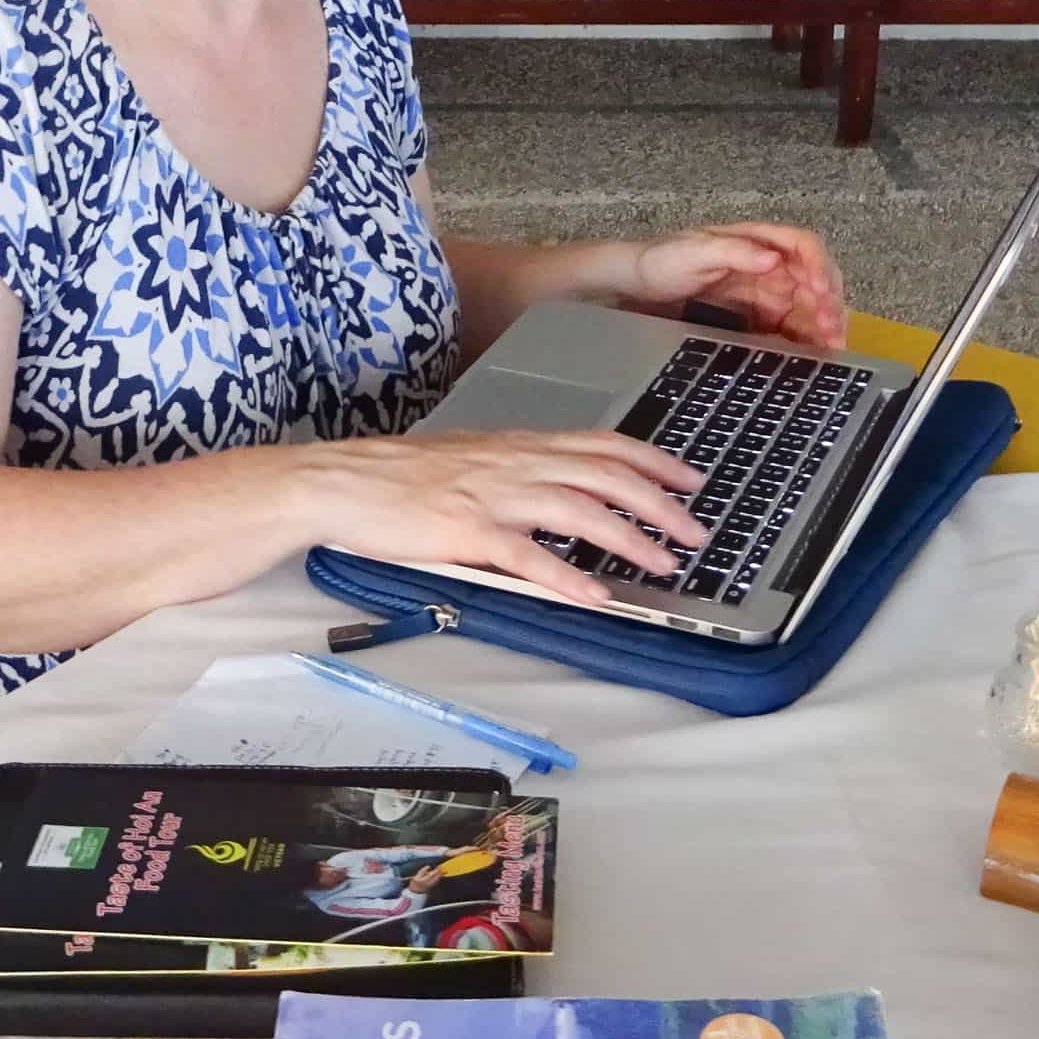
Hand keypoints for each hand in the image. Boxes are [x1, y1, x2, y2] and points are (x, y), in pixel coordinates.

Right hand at [289, 430, 705, 602]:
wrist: (341, 481)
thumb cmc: (399, 476)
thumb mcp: (471, 458)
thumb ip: (517, 469)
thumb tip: (562, 486)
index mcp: (517, 444)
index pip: (602, 443)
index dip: (654, 461)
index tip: (691, 478)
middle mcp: (514, 463)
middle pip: (605, 474)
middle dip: (660, 503)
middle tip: (697, 530)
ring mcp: (492, 496)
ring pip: (579, 510)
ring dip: (630, 538)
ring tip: (665, 563)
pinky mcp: (468, 531)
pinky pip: (528, 556)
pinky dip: (568, 576)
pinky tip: (595, 595)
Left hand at [623, 223, 846, 349]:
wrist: (636, 287)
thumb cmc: (664, 260)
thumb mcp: (695, 251)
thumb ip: (735, 253)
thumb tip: (774, 259)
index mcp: (757, 240)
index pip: (802, 245)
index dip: (818, 265)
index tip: (819, 290)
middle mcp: (769, 264)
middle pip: (815, 278)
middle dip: (829, 301)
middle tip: (831, 328)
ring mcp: (767, 292)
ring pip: (809, 305)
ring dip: (825, 323)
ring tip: (832, 345)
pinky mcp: (760, 318)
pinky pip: (792, 327)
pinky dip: (808, 340)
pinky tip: (817, 354)